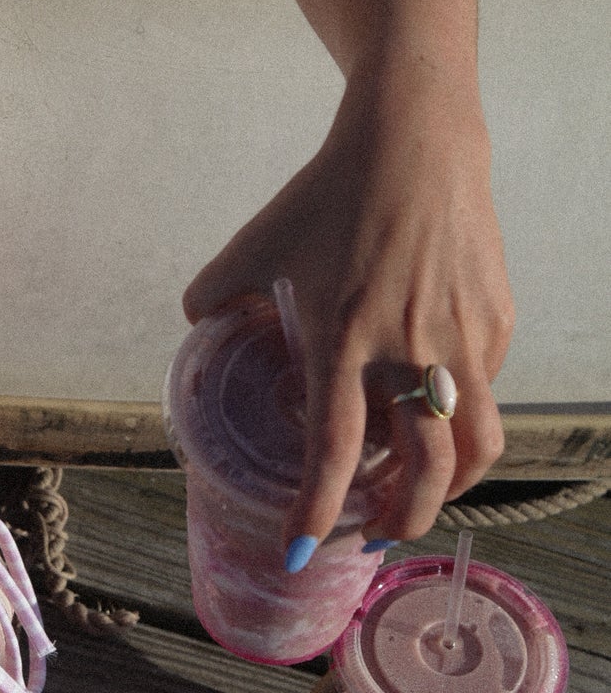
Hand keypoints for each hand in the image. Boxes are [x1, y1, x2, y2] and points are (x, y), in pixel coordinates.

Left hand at [183, 60, 513, 553]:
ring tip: (418, 498)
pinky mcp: (495, 320)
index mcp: (343, 337)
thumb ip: (216, 291)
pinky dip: (460, 420)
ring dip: (448, 488)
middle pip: (424, 469)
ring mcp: (461, 338)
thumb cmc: (330, 192)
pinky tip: (432, 417)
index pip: (334, 448)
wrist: (415, 141)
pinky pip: (482, 391)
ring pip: (475, 446)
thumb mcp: (258, 241)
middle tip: (376, 535)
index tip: (300, 551)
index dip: (318, 509)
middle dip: (401, 520)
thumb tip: (196, 325)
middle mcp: (408, 348)